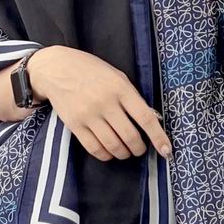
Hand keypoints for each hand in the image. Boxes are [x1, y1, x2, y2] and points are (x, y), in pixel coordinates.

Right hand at [27, 45, 171, 161]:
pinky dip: (105, 155)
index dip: (158, 137)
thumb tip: (151, 120)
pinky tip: (109, 152)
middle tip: (139, 149)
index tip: (166, 150)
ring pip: (113, 146)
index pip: (145, 118)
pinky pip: (94, 148)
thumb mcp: (117, 77)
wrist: (56, 68)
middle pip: (130, 136)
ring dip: (124, 153)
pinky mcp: (75, 125)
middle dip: (139, 148)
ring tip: (125, 151)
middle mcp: (106, 103)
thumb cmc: (91, 71)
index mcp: (121, 88)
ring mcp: (89, 115)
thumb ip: (133, 97)